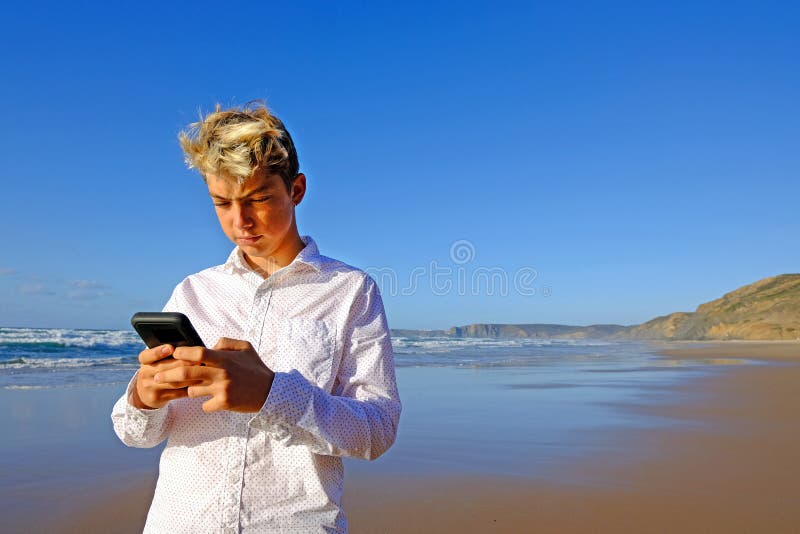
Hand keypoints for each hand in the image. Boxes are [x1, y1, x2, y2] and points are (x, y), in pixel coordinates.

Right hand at [132, 344, 200, 408]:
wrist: (145, 393)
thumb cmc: (158, 370)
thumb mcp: (156, 361)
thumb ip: (167, 353)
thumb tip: (188, 347)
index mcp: (144, 361)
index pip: (147, 356)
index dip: (158, 352)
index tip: (171, 348)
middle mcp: (144, 374)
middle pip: (164, 368)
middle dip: (183, 363)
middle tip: (198, 359)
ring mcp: (150, 387)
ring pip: (173, 382)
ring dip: (190, 376)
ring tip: (203, 370)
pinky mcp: (158, 398)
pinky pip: (177, 393)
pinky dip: (190, 387)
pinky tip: (200, 383)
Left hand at [154, 337, 274, 412]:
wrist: (271, 392)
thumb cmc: (256, 368)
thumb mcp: (245, 348)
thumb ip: (226, 343)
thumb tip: (210, 345)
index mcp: (225, 359)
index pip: (198, 353)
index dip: (182, 353)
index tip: (173, 354)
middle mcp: (221, 374)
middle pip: (187, 373)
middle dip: (168, 374)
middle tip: (156, 377)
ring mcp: (222, 390)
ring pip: (193, 390)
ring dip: (189, 390)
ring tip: (189, 388)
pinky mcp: (224, 404)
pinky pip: (204, 405)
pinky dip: (206, 404)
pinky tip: (212, 401)